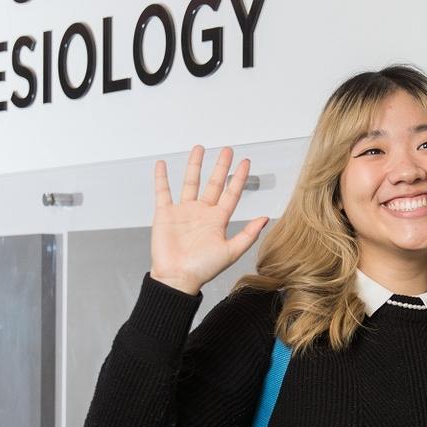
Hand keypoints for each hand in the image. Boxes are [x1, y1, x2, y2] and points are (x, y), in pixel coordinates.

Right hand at [149, 145, 269, 294]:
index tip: (245, 162)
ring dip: (195, 165)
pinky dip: (161, 178)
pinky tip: (162, 165)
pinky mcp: (165, 214)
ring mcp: (183, 212)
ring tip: (199, 149)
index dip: (238, 178)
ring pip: (190, 182)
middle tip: (227, 150)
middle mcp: (201, 213)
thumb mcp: (231, 252)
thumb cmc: (202, 269)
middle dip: (220, 166)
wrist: (176, 278)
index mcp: (217, 220)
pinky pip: (163, 192)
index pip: (231, 194)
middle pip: (213, 183)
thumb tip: (265, 219)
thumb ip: (248, 235)